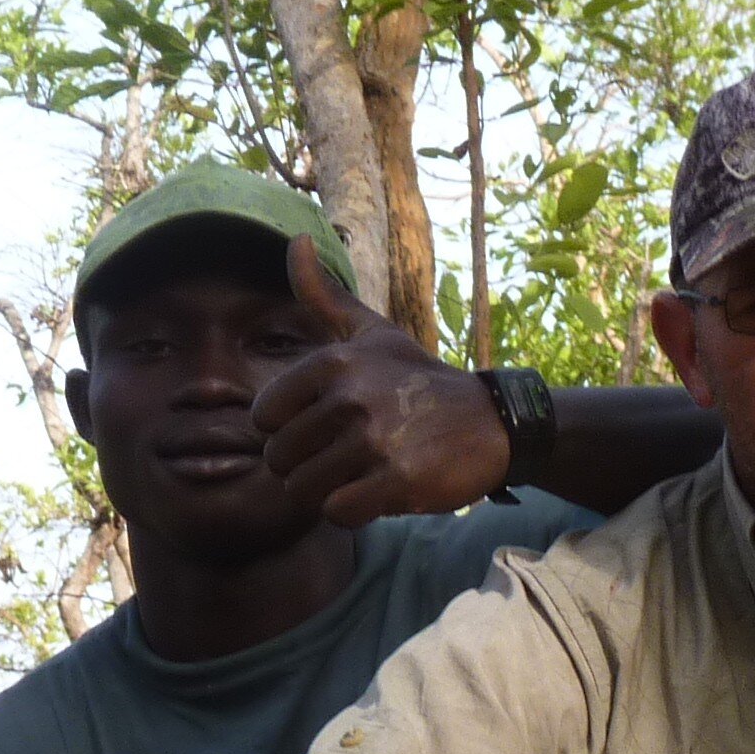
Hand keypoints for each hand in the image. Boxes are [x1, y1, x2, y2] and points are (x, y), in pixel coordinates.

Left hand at [250, 238, 511, 525]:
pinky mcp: (397, 481)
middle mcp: (349, 398)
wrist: (491, 423)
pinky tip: (376, 492)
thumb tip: (295, 240)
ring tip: (359, 473)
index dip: (285, 430)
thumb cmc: (419, 380)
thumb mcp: (372, 333)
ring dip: (327, 491)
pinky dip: (351, 511)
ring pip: (304, 490)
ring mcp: (374, 441)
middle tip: (343, 457)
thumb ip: (325, 296)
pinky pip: (338, 512)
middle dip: (304, 467)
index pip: (263, 417)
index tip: (320, 426)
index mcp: (333, 362)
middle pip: (280, 459)